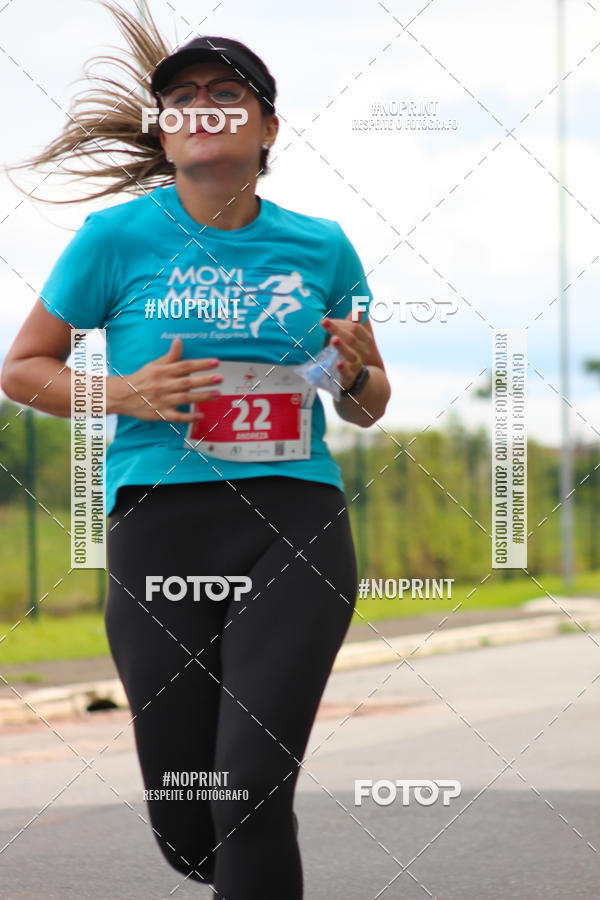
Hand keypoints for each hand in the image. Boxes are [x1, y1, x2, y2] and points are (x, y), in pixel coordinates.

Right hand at [107, 337, 221, 421]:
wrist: (122, 396)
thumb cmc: (141, 378)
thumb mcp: (154, 365)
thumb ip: (170, 356)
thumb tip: (179, 341)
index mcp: (162, 371)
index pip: (184, 366)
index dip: (201, 364)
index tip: (216, 362)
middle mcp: (163, 385)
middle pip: (186, 382)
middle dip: (204, 380)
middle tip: (220, 378)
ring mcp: (162, 400)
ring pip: (184, 398)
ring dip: (201, 396)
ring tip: (217, 394)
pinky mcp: (160, 414)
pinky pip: (176, 416)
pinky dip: (188, 417)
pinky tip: (201, 416)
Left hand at [320, 311, 372, 390]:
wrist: (355, 379)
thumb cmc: (349, 354)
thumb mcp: (351, 339)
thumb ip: (351, 325)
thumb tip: (359, 308)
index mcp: (364, 340)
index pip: (355, 329)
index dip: (341, 323)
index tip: (325, 321)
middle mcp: (363, 352)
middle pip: (352, 338)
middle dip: (337, 329)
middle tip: (324, 322)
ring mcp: (357, 365)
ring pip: (352, 354)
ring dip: (342, 346)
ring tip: (333, 339)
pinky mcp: (349, 378)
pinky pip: (347, 373)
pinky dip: (343, 368)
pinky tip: (338, 363)